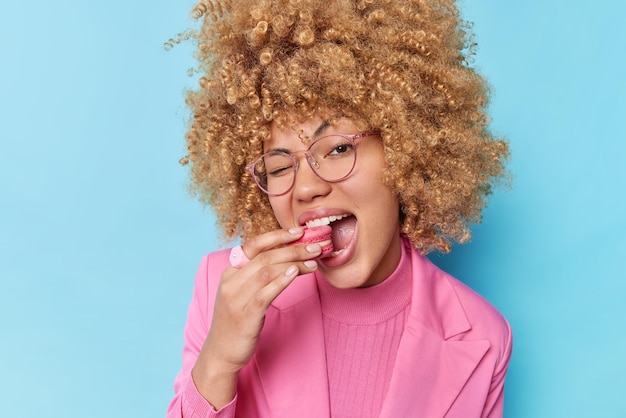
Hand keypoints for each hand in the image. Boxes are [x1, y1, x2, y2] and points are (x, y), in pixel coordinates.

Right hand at [191, 227, 321, 407]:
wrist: (220, 353)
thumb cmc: (236, 320)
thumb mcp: (241, 292)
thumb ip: (256, 274)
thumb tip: (285, 257)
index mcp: (230, 272)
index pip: (253, 245)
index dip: (277, 236)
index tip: (299, 231)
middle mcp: (231, 282)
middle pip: (265, 257)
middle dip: (293, 249)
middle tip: (316, 246)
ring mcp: (236, 298)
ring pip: (266, 271)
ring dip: (293, 262)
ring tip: (314, 261)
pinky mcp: (245, 315)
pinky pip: (265, 293)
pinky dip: (281, 280)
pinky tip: (296, 273)